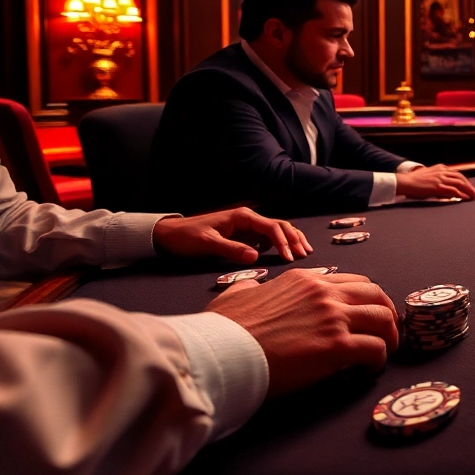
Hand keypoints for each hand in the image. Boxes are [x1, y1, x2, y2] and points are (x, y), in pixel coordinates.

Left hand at [153, 207, 311, 262]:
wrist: (170, 235)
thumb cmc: (187, 237)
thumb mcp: (208, 244)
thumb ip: (232, 249)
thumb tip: (257, 256)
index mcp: (243, 217)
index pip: (271, 227)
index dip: (283, 242)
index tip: (289, 258)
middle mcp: (248, 219)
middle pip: (280, 226)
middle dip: (294, 239)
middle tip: (304, 255)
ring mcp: (247, 227)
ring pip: (276, 230)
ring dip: (290, 240)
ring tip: (302, 252)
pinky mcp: (244, 236)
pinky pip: (267, 238)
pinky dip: (280, 244)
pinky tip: (284, 254)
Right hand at [207, 270, 398, 396]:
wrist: (221, 353)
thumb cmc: (223, 330)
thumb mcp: (236, 294)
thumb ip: (251, 288)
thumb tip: (251, 288)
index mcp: (304, 280)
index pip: (351, 282)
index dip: (365, 300)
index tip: (367, 315)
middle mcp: (323, 293)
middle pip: (376, 295)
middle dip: (386, 314)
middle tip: (386, 333)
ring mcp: (332, 318)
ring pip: (383, 319)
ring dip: (389, 337)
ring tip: (384, 352)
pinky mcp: (336, 346)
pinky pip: (376, 348)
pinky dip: (379, 359)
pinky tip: (369, 369)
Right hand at [396, 164, 474, 199]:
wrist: (405, 182)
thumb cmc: (414, 180)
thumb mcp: (428, 174)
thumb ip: (437, 176)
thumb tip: (444, 184)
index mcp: (440, 168)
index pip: (457, 173)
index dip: (465, 181)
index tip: (470, 187)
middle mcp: (442, 171)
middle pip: (461, 177)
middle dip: (469, 186)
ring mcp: (440, 179)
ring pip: (459, 183)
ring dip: (468, 190)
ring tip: (473, 197)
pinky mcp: (437, 186)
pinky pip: (453, 190)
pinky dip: (460, 194)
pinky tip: (465, 198)